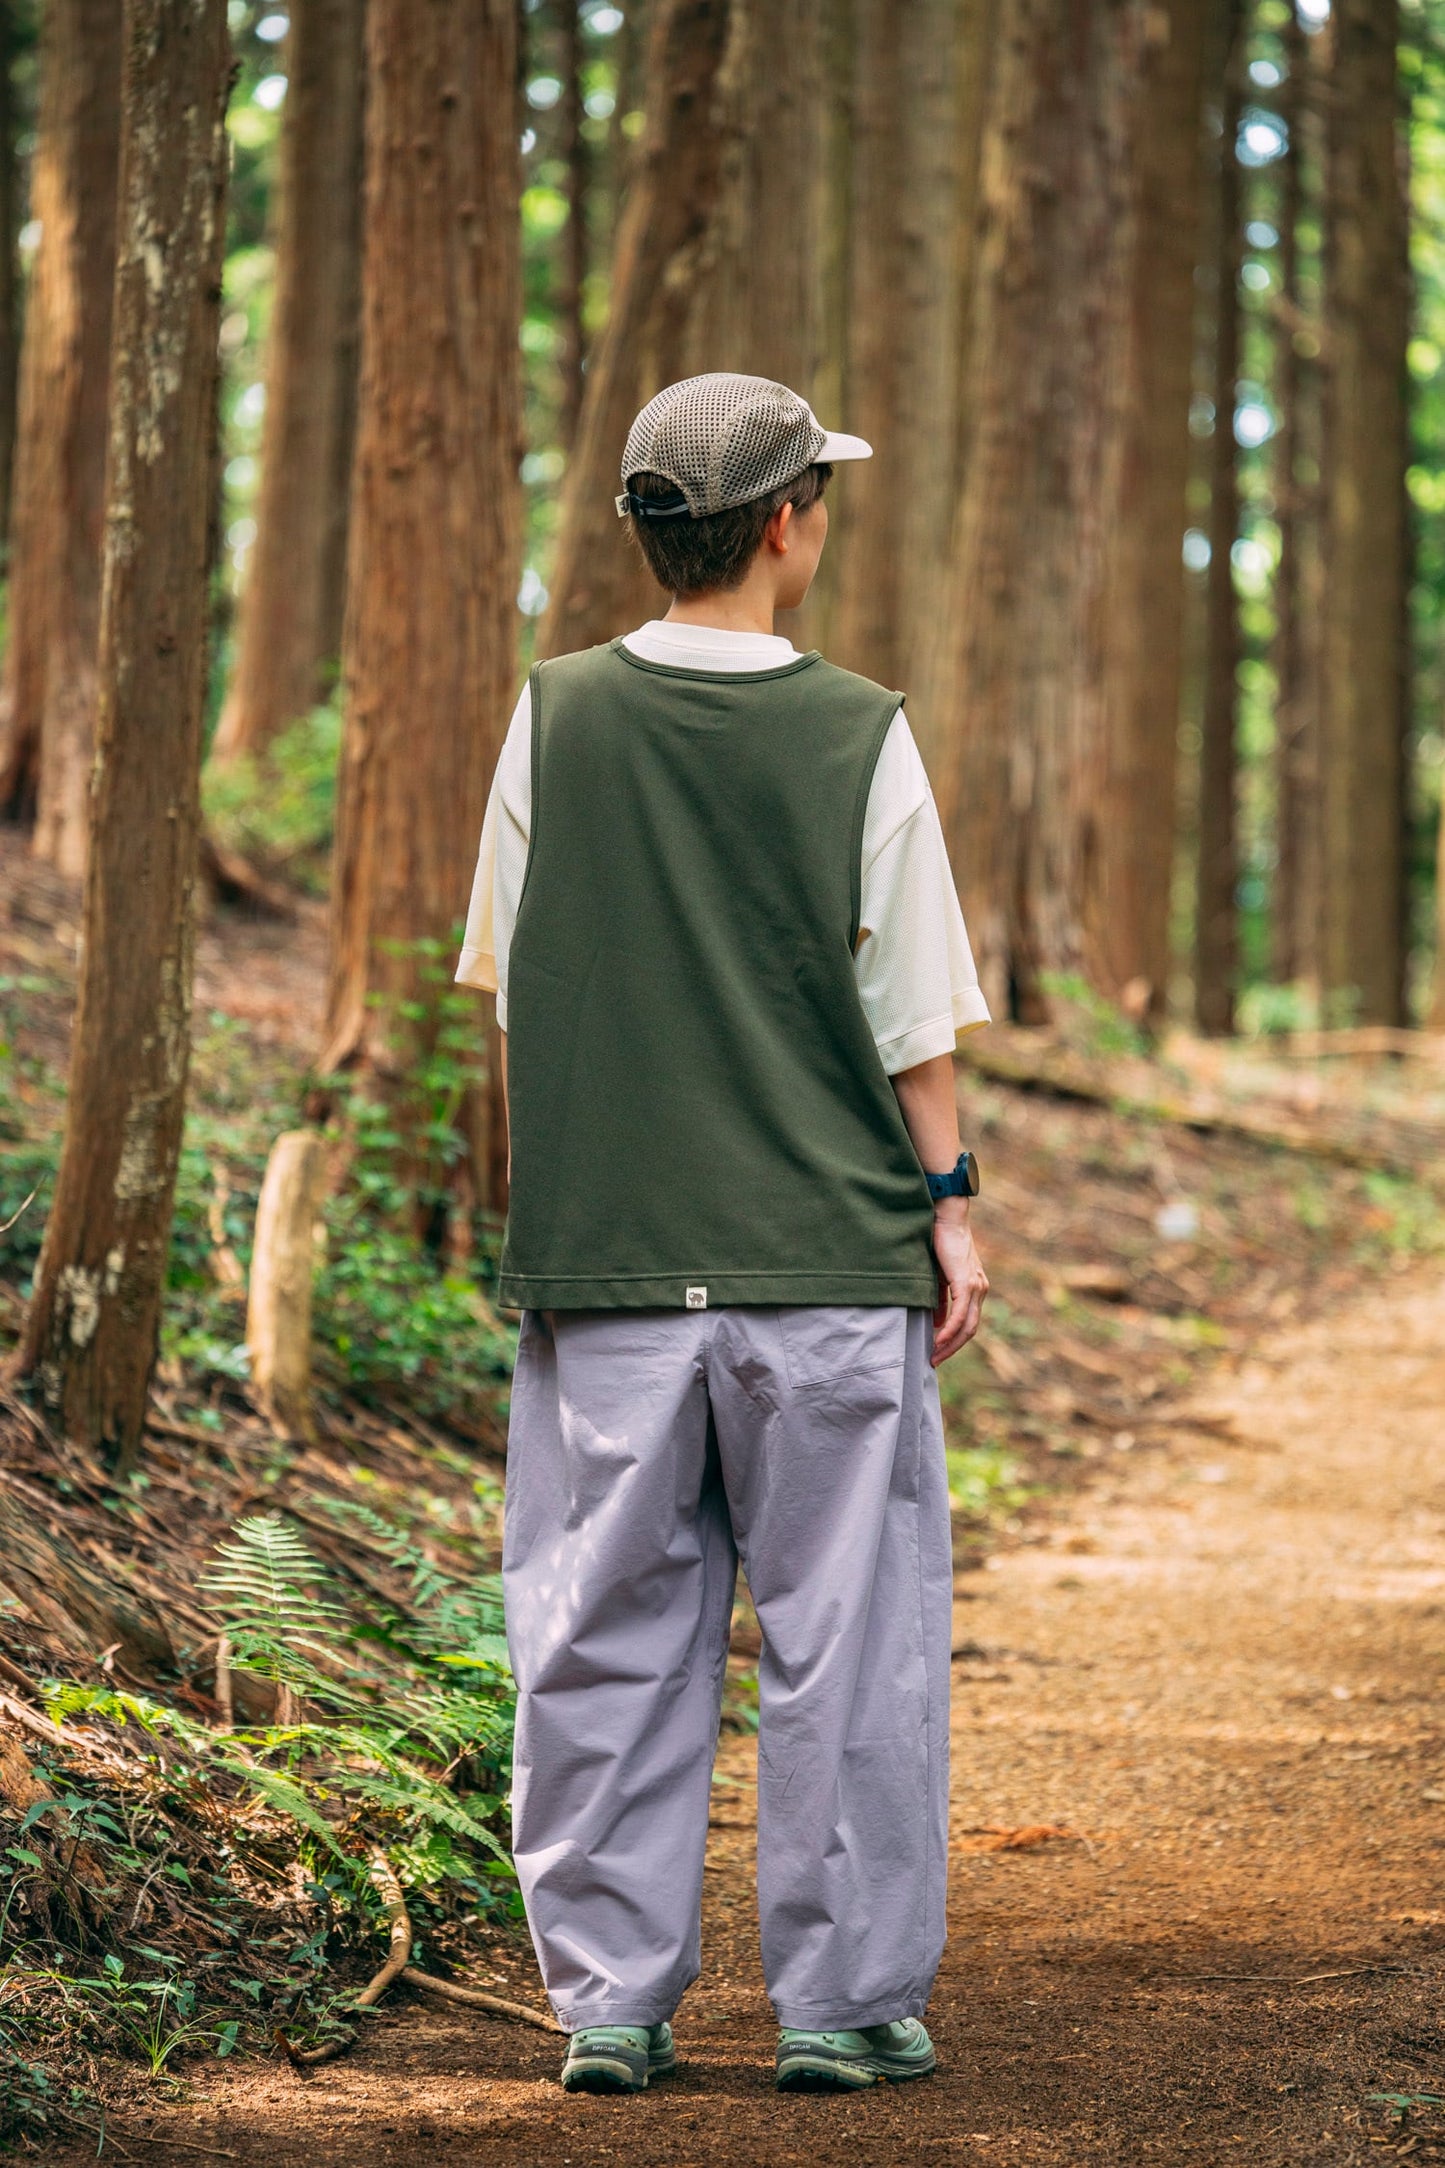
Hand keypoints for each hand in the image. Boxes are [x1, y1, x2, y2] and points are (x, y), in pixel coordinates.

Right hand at [930, 1197, 987, 1365]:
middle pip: (970, 1329)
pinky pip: (960, 1314)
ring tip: (934, 1356)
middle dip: (952, 1349)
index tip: (938, 1353)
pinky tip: (938, 1340)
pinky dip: (949, 1330)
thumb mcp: (938, 1277)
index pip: (968, 1323)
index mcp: (975, 1288)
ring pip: (967, 1325)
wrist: (946, 1217)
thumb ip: (940, 1300)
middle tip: (934, 1361)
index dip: (954, 1341)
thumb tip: (938, 1324)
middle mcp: (980, 1289)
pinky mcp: (966, 1282)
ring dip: (950, 1344)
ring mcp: (976, 1286)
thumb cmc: (939, 1241)